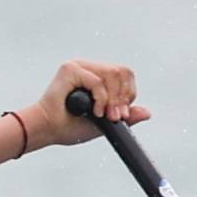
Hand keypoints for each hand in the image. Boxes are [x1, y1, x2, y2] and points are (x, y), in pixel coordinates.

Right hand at [21, 60, 140, 146]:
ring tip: (105, 116)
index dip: (128, 94)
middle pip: (122, 71)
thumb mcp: (105, 123)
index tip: (122, 115)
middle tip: (116, 117)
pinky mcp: (70, 69)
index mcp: (97, 76)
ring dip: (113, 99)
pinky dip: (101, 99)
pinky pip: (98, 81)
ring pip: (112, 74)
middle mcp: (89, 68)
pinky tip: (94, 111)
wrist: (48, 131)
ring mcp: (79, 66)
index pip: (125, 75)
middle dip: (123, 97)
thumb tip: (147, 112)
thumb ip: (125, 116)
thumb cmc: (70, 127)